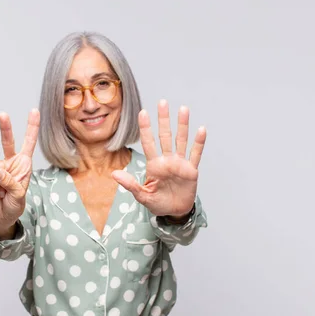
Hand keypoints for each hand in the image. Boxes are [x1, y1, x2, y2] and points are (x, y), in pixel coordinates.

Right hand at [0, 109, 39, 228]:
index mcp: (24, 165)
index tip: (34, 110)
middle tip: (2, 114)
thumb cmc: (14, 205)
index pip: (29, 143)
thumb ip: (11, 182)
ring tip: (3, 196)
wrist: (1, 217)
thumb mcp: (19, 195)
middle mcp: (11, 163)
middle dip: (5, 128)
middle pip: (8, 143)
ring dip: (1, 186)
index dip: (32, 127)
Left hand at [112, 100, 205, 216]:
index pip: (148, 142)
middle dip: (163, 120)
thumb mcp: (142, 195)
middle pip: (165, 136)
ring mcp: (180, 163)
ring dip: (182, 125)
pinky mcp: (191, 170)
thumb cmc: (157, 203)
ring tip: (183, 109)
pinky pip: (195, 154)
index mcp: (154, 165)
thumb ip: (130, 184)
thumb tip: (114, 174)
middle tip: (162, 102)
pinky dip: (198, 143)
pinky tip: (201, 130)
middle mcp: (167, 160)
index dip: (145, 128)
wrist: (174, 212)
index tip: (142, 112)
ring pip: (181, 140)